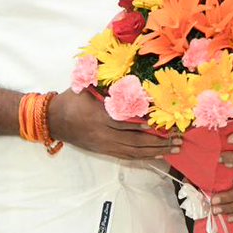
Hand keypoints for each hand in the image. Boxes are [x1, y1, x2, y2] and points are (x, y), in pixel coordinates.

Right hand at [49, 89, 179, 160]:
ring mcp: (103, 144)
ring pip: (133, 151)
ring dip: (156, 151)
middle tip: (179, 139)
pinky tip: (158, 154)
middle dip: (159, 141)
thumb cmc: (72, 99)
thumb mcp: (87, 85)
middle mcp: (103, 134)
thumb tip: (131, 76)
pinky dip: (144, 156)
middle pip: (135, 141)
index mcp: (99, 116)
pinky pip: (126, 156)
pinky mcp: (103, 150)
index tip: (166, 124)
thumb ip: (108, 82)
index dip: (146, 126)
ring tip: (175, 149)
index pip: (127, 123)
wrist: (52, 119)